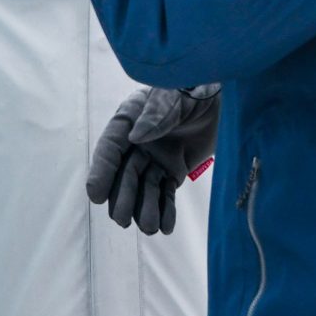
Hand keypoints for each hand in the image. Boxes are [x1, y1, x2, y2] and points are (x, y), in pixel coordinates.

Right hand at [87, 84, 220, 234]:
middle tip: (123, 220)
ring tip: (150, 227)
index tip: (95, 196)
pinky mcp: (173, 171)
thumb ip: (157, 114)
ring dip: (144, 209)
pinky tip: (166, 227)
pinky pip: (166, 193)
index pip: (110, 148)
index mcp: (128, 120)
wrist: (220, 98)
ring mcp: (154, 159)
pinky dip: (165, 210)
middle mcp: (136, 143)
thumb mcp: (174, 95)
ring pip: (144, 188)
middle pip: (125, 174)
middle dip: (124, 198)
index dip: (102, 172)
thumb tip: (135, 138)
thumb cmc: (192, 88)